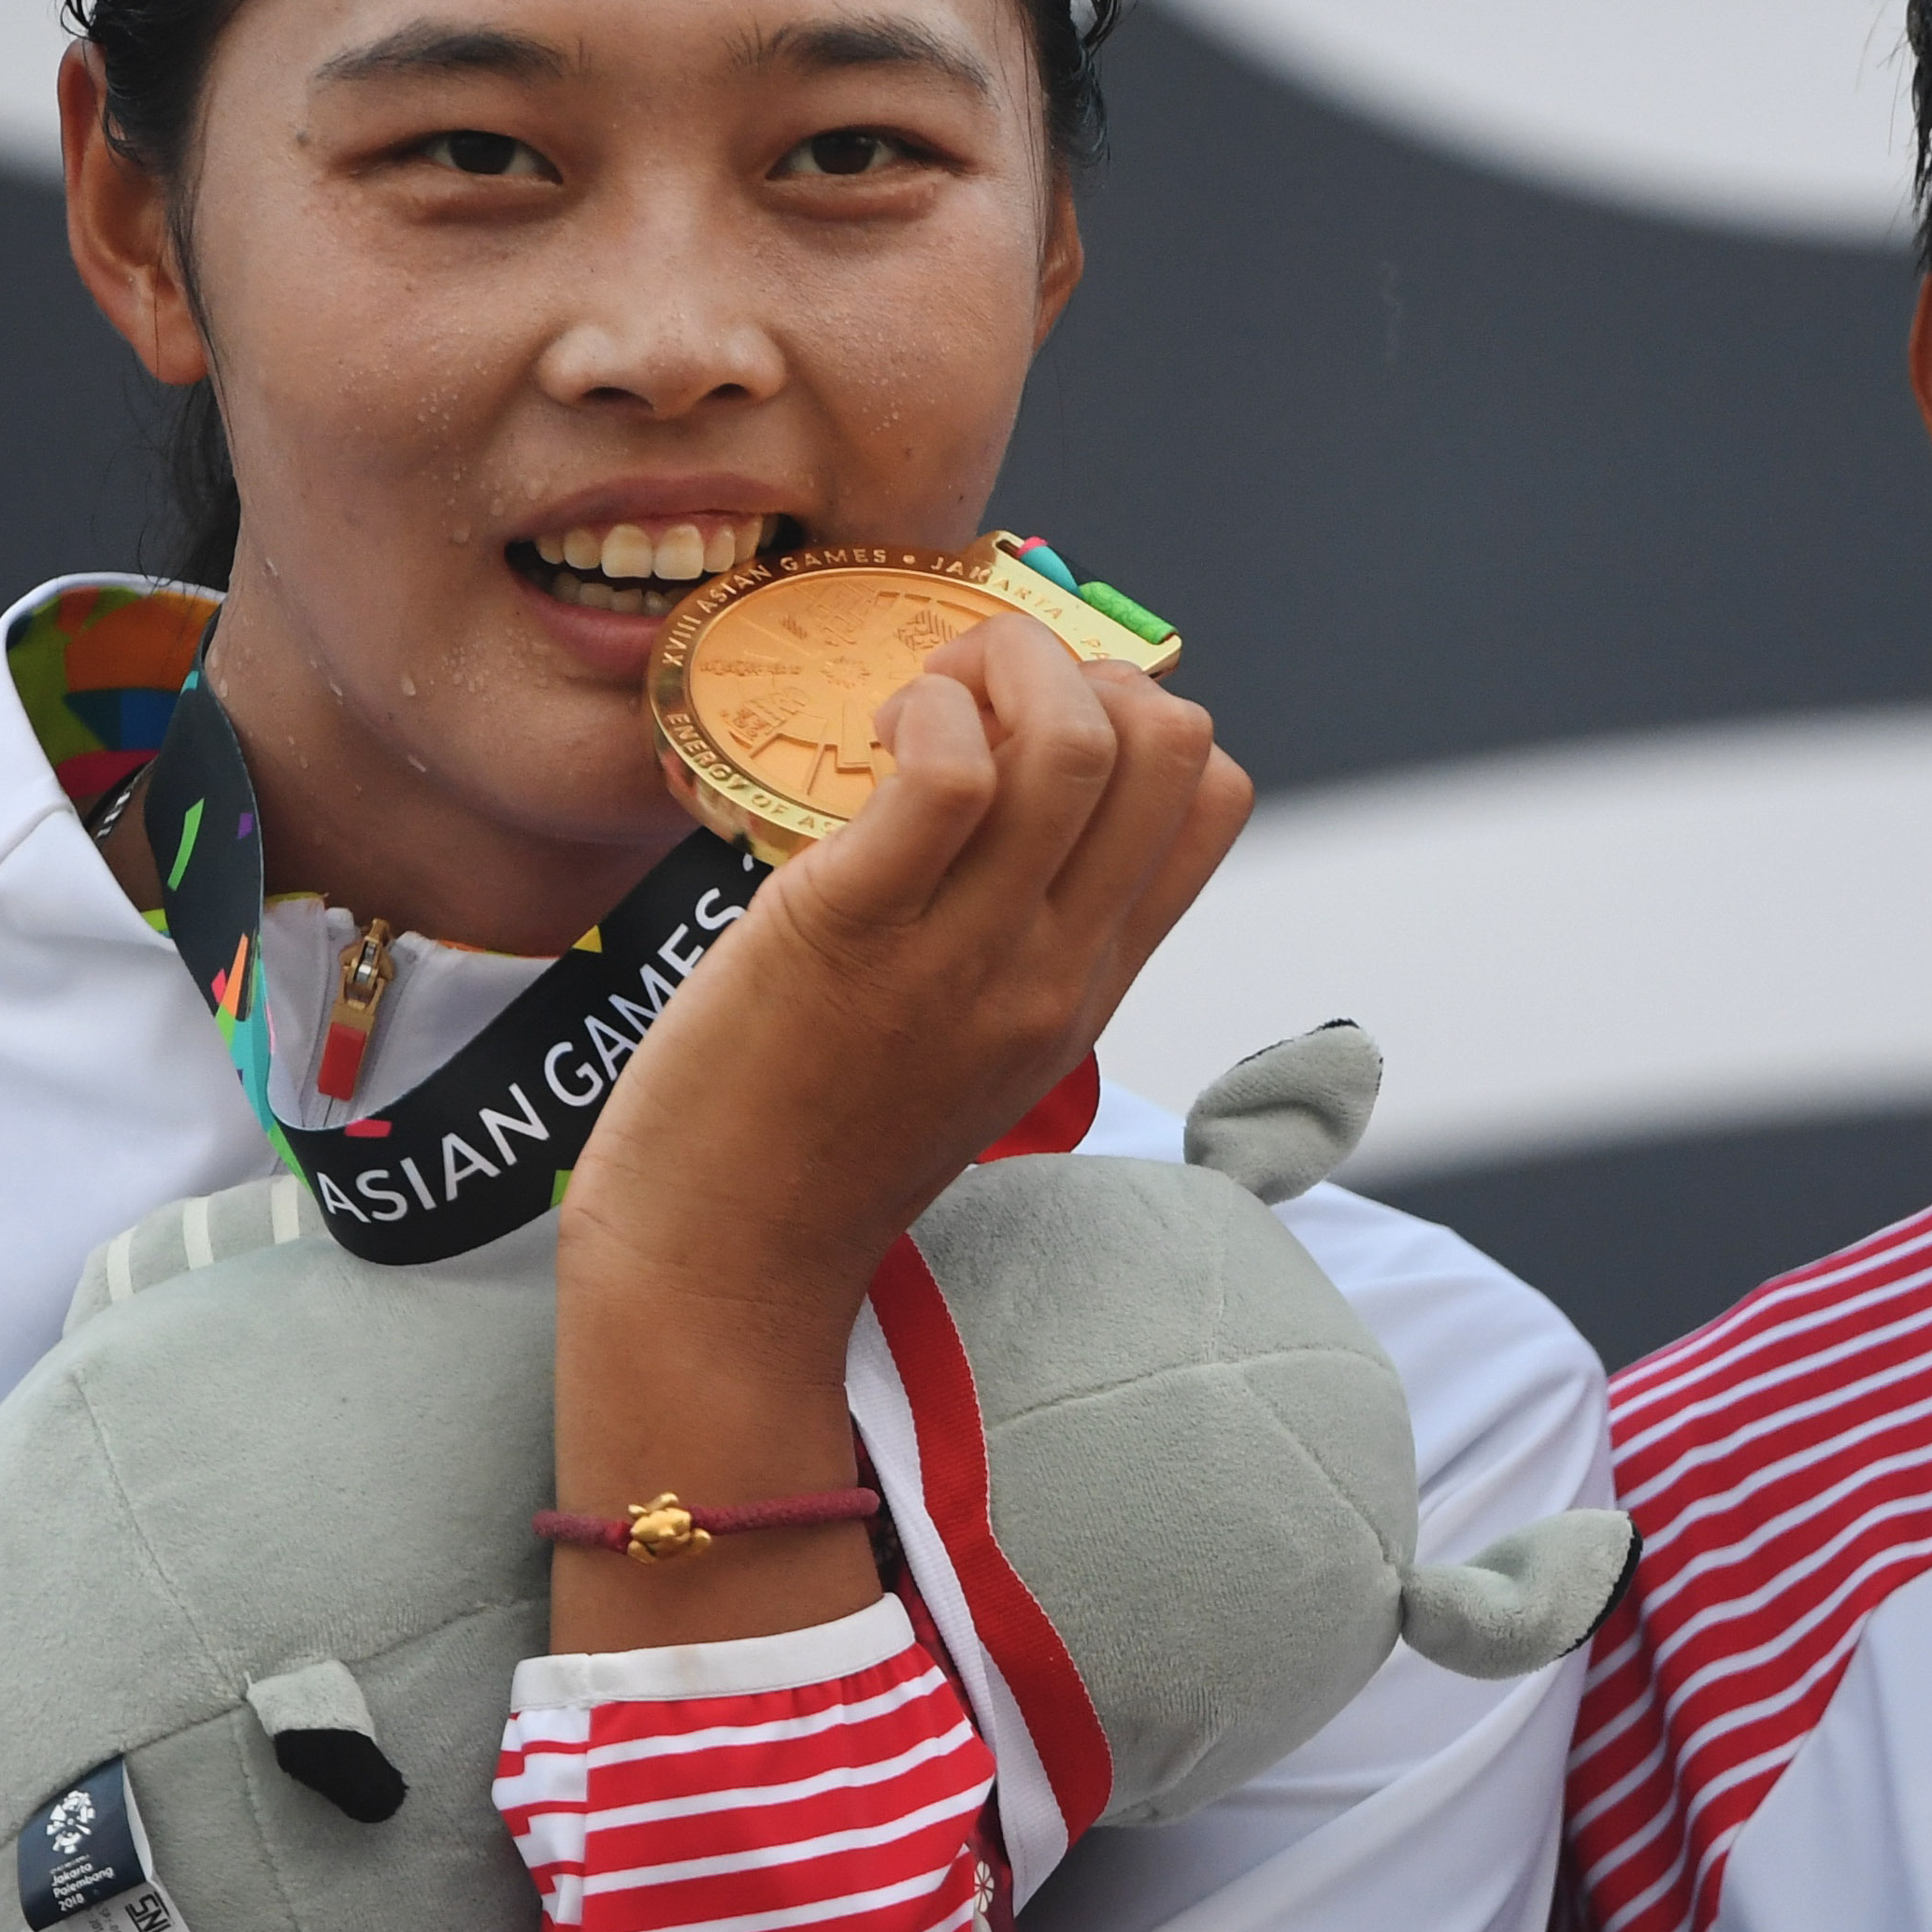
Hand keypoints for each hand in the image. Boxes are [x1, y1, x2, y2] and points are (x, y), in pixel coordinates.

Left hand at [572, 611, 1251, 1352]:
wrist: (720, 1268)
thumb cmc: (812, 1145)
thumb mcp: (970, 1046)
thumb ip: (1011, 943)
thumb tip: (995, 806)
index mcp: (1090, 982)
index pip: (1212, 797)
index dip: (1136, 714)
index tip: (1025, 726)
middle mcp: (1055, 965)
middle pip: (1172, 743)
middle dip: (1076, 664)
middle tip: (967, 696)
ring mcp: (967, 954)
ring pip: (1078, 739)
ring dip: (1000, 668)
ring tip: (917, 706)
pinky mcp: (853, 933)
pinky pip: (947, 771)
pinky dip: (926, 712)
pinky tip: (871, 740)